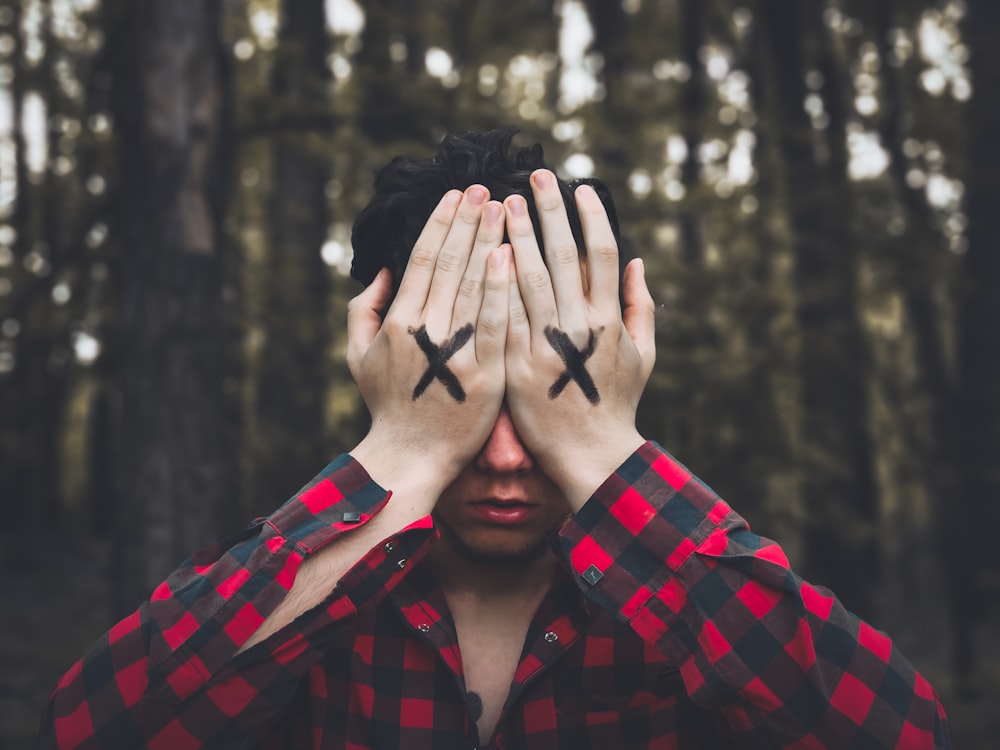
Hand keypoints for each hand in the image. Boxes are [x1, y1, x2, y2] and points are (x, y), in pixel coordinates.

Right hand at [348, 186, 510, 502]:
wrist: (412, 457)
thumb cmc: (388, 406)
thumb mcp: (359, 356)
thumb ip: (365, 309)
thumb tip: (384, 270)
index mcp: (400, 322)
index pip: (424, 259)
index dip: (441, 223)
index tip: (457, 194)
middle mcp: (428, 331)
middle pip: (451, 263)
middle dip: (469, 221)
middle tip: (486, 187)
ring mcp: (458, 352)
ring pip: (475, 285)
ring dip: (490, 242)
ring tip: (505, 208)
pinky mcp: (486, 374)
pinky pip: (496, 324)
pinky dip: (502, 290)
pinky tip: (512, 257)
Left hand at [504, 170, 654, 507]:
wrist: (589, 455)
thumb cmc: (616, 403)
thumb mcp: (642, 355)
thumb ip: (640, 307)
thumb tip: (638, 262)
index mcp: (610, 320)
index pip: (601, 254)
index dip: (590, 216)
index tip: (578, 187)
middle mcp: (579, 327)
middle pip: (562, 256)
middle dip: (549, 212)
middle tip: (534, 177)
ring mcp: (546, 346)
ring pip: (529, 278)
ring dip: (516, 236)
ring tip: (503, 202)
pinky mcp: (517, 366)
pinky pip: (503, 315)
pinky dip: (495, 282)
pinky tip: (484, 253)